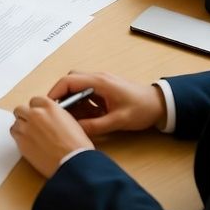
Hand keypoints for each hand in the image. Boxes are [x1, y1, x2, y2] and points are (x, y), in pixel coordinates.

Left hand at [10, 96, 92, 178]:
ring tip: (30, 137)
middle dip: (25, 116)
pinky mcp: (21, 142)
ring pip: (16, 123)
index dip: (36, 109)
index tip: (38, 115)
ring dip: (21, 128)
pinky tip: (29, 144)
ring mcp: (26, 128)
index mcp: (48, 106)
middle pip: (21, 109)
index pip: (35, 101)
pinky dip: (20, 139)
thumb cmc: (76, 146)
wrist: (73, 163)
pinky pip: (15, 136)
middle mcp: (35, 114)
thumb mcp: (69, 121)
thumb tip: (49, 117)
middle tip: (31, 125)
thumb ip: (55, 114)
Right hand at [45, 72, 166, 136]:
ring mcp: (101, 82)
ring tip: (73, 118)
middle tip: (59, 113)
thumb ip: (95, 126)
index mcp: (99, 82)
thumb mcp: (118, 121)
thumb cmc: (141, 109)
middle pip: (71, 81)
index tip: (49, 106)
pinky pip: (87, 93)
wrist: (160, 104)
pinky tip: (86, 117)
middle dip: (62, 96)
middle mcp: (98, 78)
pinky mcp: (105, 89)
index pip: (69, 80)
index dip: (56, 92)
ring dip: (74, 101)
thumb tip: (75, 131)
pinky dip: (83, 103)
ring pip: (78, 87)